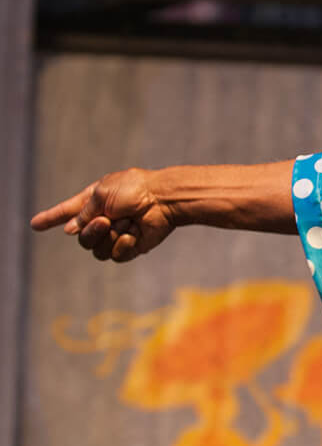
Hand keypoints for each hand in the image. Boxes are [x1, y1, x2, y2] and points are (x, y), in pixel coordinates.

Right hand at [30, 168, 175, 260]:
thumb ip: (84, 212)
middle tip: (107, 220)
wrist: (163, 200)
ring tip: (126, 222)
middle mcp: (103, 219)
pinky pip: (115, 255)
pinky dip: (123, 244)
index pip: (68, 212)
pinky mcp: (131, 246)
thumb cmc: (134, 190)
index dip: (51, 218)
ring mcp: (116, 234)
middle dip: (91, 231)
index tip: (35, 224)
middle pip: (82, 238)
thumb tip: (70, 229)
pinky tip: (134, 233)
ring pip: (96, 249)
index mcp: (94, 201)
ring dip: (109, 236)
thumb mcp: (101, 194)